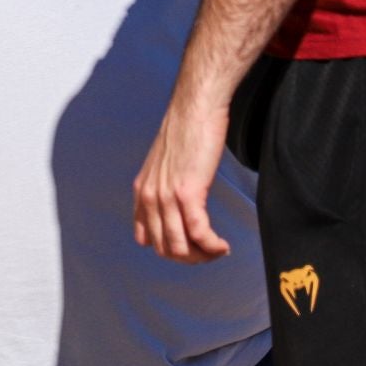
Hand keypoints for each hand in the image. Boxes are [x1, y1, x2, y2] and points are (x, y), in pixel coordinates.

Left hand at [133, 92, 233, 263]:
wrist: (196, 107)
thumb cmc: (187, 129)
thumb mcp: (166, 163)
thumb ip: (164, 186)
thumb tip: (176, 205)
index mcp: (142, 190)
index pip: (147, 238)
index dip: (171, 250)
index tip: (190, 248)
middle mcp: (149, 197)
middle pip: (165, 248)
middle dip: (190, 258)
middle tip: (209, 253)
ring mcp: (166, 197)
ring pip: (181, 246)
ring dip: (203, 255)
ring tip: (218, 250)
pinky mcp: (187, 193)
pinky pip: (199, 233)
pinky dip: (212, 246)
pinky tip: (223, 246)